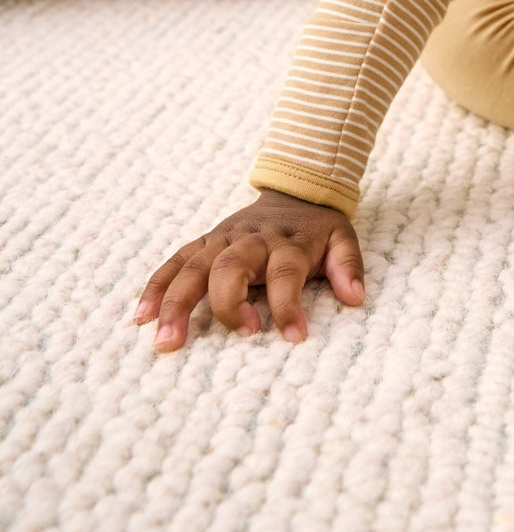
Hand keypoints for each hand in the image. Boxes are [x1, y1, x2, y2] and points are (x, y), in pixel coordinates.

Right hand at [134, 189, 364, 351]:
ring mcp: (222, 239)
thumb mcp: (343, 238)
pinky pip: (174, 261)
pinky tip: (141, 318)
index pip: (286, 272)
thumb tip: (355, 298)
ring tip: (166, 343)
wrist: (294, 189)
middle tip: (234, 336)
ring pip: (194, 267)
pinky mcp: (204, 242)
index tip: (294, 337)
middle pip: (231, 266)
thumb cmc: (316, 227)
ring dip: (177, 303)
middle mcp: (251, 239)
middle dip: (227, 304)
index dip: (288, 305)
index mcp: (287, 241)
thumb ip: (349, 266)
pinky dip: (156, 287)